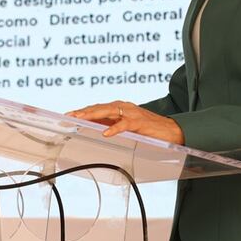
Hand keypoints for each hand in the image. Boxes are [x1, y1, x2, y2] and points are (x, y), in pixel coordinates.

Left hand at [66, 100, 184, 144]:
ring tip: (80, 119)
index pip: (97, 108)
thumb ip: (113, 124)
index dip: (83, 110)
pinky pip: (125, 124)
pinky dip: (115, 128)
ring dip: (93, 115)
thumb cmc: (149, 129)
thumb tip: (96, 128)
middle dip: (83, 111)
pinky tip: (105, 133)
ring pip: (108, 112)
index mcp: (119, 108)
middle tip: (69, 116)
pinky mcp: (140, 122)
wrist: (172, 130)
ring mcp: (132, 113)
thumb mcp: (127, 126)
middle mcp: (124, 107)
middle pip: (99, 108)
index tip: (68, 115)